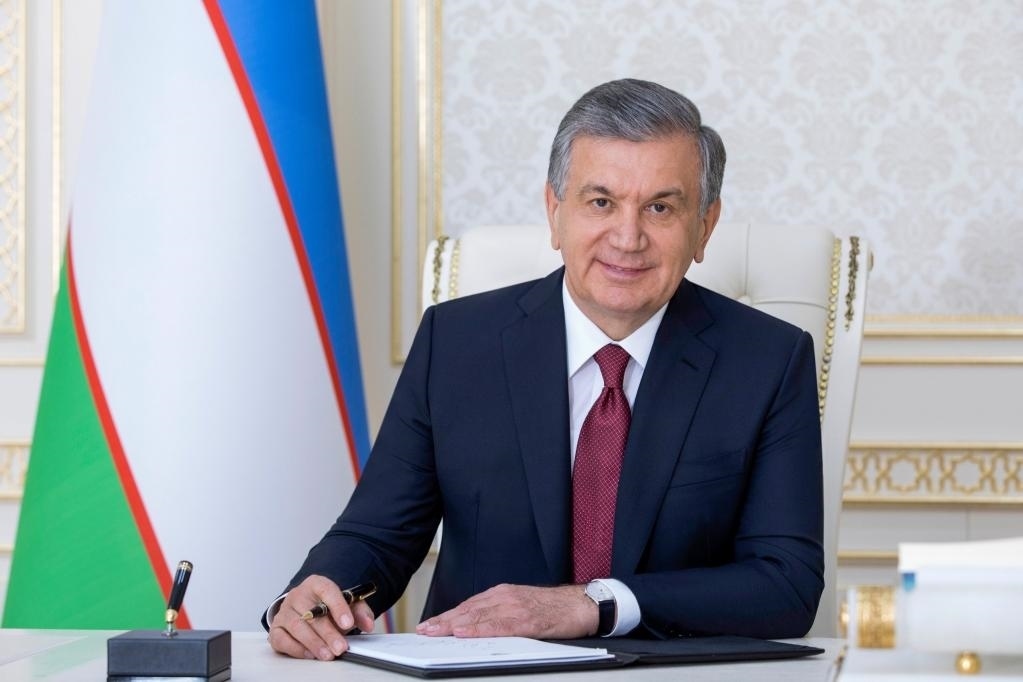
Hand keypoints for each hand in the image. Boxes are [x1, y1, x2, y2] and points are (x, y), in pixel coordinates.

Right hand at [267, 575, 375, 660]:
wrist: (306, 607)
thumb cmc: (326, 606)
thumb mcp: (347, 603)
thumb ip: (360, 611)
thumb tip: (368, 624)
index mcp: (316, 584)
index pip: (327, 590)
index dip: (338, 607)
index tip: (348, 623)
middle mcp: (298, 595)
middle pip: (312, 614)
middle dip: (328, 633)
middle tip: (341, 647)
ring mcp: (285, 611)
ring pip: (297, 627)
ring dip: (314, 643)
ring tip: (328, 654)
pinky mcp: (276, 628)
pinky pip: (282, 639)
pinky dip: (297, 649)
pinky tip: (311, 654)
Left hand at [415, 583, 596, 638]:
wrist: (580, 605)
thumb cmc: (551, 608)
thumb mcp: (520, 606)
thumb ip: (498, 614)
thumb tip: (474, 628)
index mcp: (501, 595)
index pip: (468, 606)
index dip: (447, 616)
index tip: (429, 625)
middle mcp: (505, 597)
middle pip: (468, 610)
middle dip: (444, 621)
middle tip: (424, 630)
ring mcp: (515, 607)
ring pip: (479, 617)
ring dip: (455, 625)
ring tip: (437, 632)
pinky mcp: (527, 620)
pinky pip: (499, 625)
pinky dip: (480, 629)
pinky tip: (467, 632)